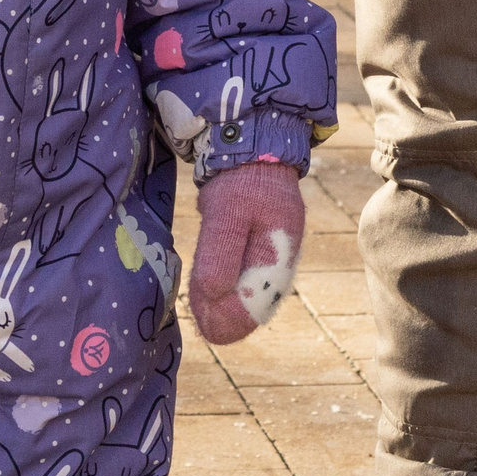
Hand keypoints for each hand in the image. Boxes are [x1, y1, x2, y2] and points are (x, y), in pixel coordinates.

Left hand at [189, 160, 304, 344]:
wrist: (254, 155)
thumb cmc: (240, 182)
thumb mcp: (227, 213)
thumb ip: (220, 253)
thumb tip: (214, 294)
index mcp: (278, 257)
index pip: (256, 308)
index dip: (227, 320)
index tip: (202, 320)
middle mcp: (280, 265)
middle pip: (253, 309)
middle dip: (222, 316)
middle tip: (196, 315)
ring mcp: (272, 260)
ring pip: (248, 300)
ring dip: (221, 306)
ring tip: (198, 305)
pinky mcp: (261, 254)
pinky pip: (245, 284)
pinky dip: (225, 290)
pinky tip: (207, 290)